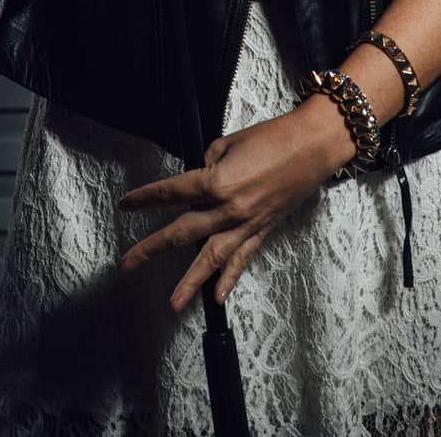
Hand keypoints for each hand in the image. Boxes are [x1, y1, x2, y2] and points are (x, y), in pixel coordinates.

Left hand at [116, 101, 354, 312]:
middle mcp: (228, 209)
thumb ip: (210, 162)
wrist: (313, 146)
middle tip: (127, 264)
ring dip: (190, 282)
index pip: (173, 192)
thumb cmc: (273, 137)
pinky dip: (230, 279)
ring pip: (211, 258)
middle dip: (152, 248)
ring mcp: (247, 224)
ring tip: (172, 304)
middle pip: (182, 232)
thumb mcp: (231, 141)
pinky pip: (243, 258)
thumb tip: (202, 175)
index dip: (146, 197)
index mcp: (217, 182)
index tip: (126, 205)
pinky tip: (217, 297)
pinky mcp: (263, 230)